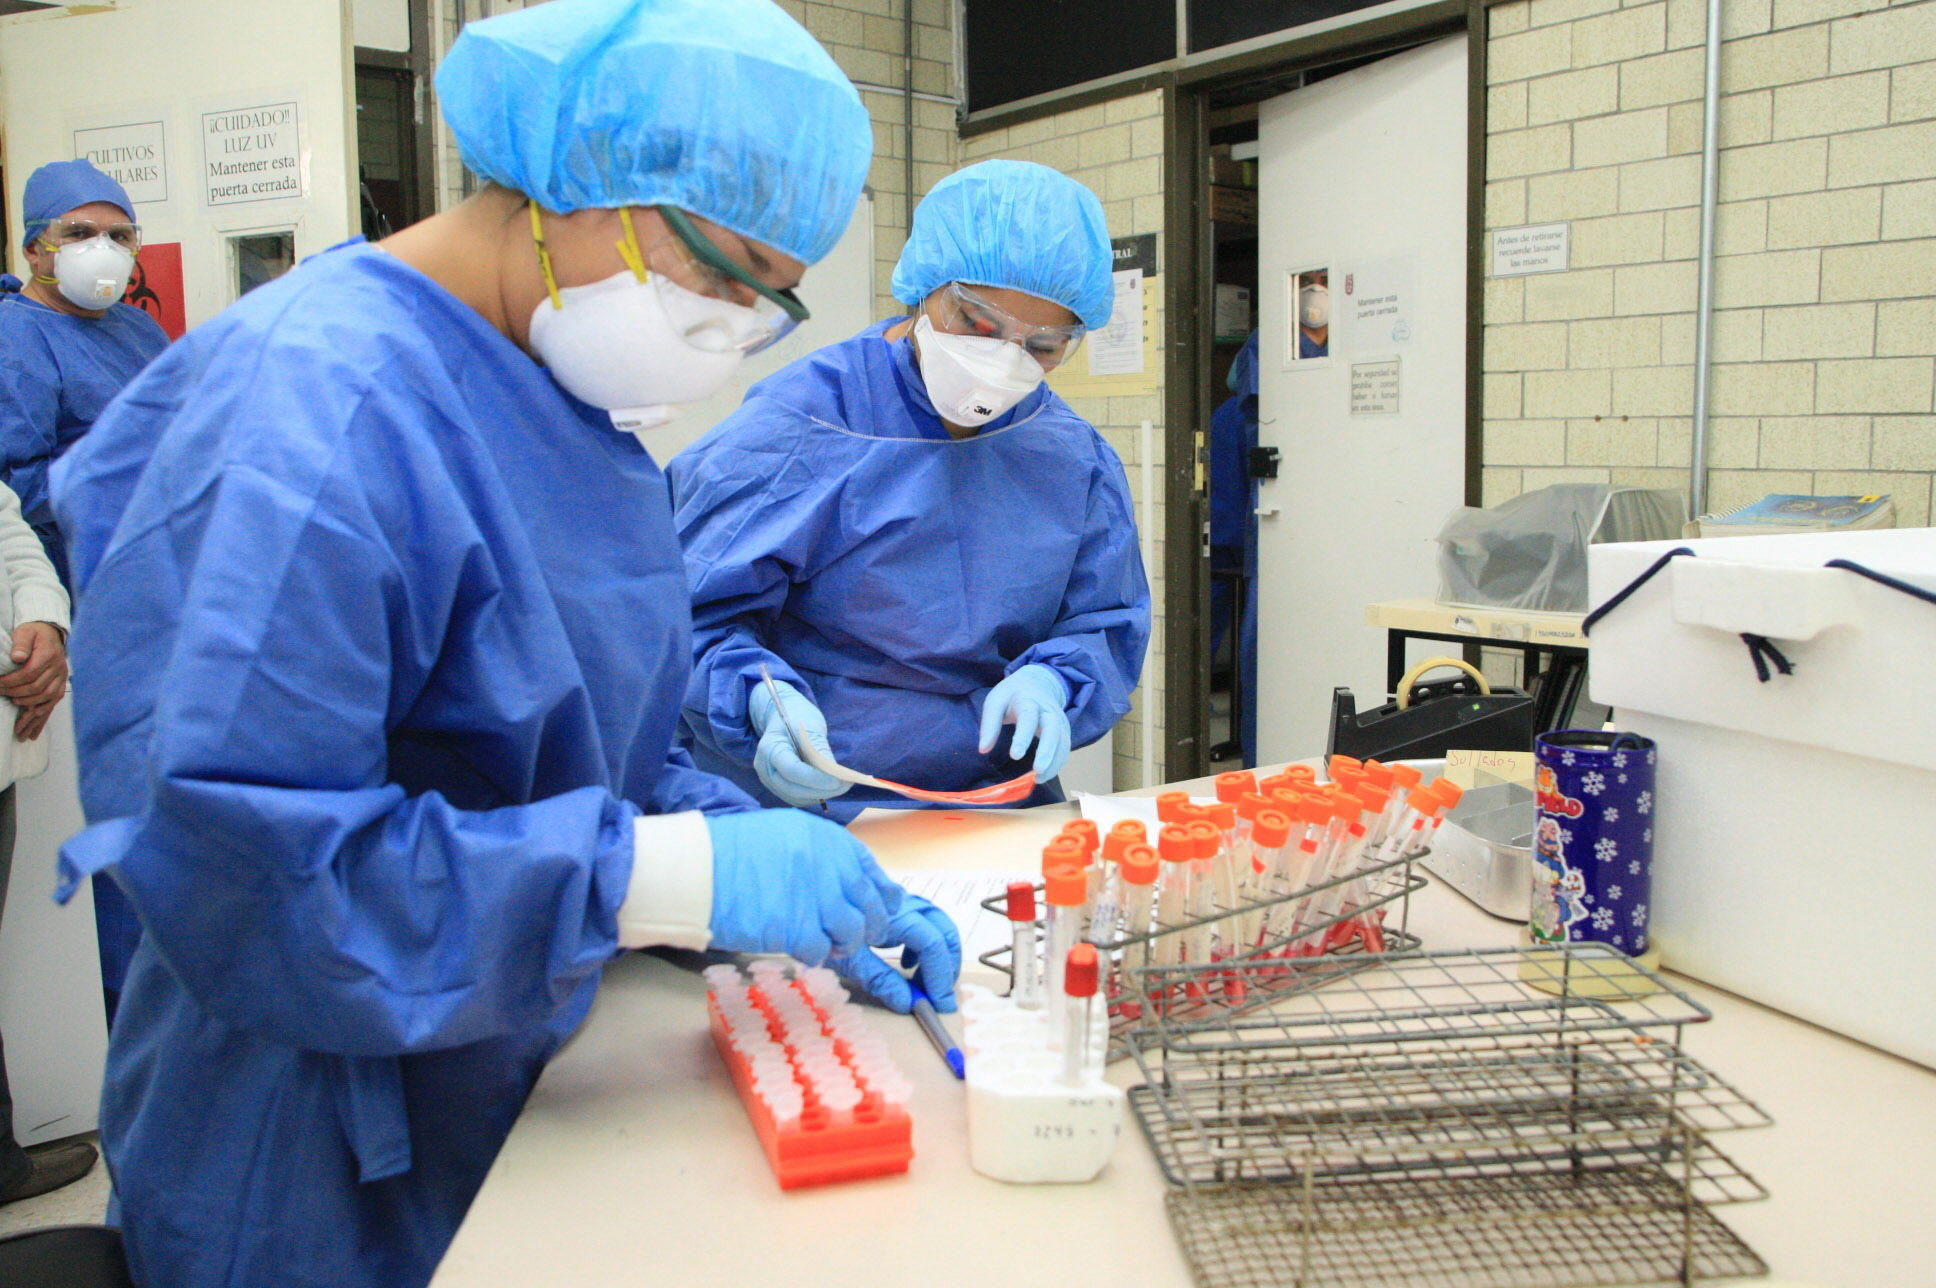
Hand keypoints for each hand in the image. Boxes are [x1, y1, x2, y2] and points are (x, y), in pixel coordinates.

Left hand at [3, 622, 67, 740]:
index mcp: (48, 655)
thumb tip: (17, 658)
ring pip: (48, 696)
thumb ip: (21, 643)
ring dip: (30, 704)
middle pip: (38, 687)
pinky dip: (44, 712)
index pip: (30, 673)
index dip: (12, 681)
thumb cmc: (34, 633)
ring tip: (15, 706)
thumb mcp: (25, 632)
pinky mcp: (62, 684)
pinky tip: (33, 719)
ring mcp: (61, 677)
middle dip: (17, 693)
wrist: (50, 634)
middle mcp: (58, 668)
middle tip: (1, 694)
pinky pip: (55, 701)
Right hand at [705, 809, 899, 964]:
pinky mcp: (796, 929)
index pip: (873, 873)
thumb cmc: (730, 852)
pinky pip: (821, 951)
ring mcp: (815, 897)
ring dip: (842, 944)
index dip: (880, 898)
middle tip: (855, 937)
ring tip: (827, 945)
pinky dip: (814, 955)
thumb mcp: (785, 834)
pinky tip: (800, 950)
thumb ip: (820, 855)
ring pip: (851, 933)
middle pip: (868, 906)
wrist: (693, 869)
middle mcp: (829, 864)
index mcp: (828, 839)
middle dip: (867, 927)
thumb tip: (847, 884)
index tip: (880, 912)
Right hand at [747, 678, 849, 808]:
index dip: (815, 778)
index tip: (838, 780)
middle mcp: (765, 768)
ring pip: (796, 797)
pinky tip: (831, 788)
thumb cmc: (798, 718)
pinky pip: (798, 797)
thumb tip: (835, 774)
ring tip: (842, 786)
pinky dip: (815, 795)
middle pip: (792, 788)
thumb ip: (820, 750)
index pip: (791, 770)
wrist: (783, 718)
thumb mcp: (810, 727)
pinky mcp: (779, 787)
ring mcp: (770, 780)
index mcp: (769, 748)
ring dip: (820, 795)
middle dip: (821, 790)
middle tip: (845, 785)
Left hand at [830, 894, 961, 1013]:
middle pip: (943, 929)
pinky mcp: (896, 906)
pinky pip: (924, 922)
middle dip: (948, 964)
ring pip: (937, 924)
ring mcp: (901, 902)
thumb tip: (909, 1003)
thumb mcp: (848, 959)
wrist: (806, 899)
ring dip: (939, 954)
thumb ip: (880, 979)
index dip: (939, 974)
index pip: (931, 943)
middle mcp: (903, 904)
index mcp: (892, 917)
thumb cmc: (823, 929)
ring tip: (923, 981)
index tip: (939, 1003)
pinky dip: (926, 945)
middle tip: (940, 994)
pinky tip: (908, 962)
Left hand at [977, 664, 1070, 778]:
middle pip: (1053, 729)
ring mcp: (1059, 719)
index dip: (1023, 737)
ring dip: (1054, 761)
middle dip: (1047, 751)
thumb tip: (983, 750)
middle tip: (1038, 771)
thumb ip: (989, 725)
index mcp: (1028, 700)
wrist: (1037, 681)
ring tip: (1039, 779)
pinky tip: (1046, 775)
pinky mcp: (1064, 728)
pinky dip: (1058, 762)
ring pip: (1062, 740)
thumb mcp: (995, 702)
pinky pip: (1065, 746)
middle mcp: (1047, 709)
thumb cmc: (1012, 695)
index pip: (1028, 717)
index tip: (1015, 756)